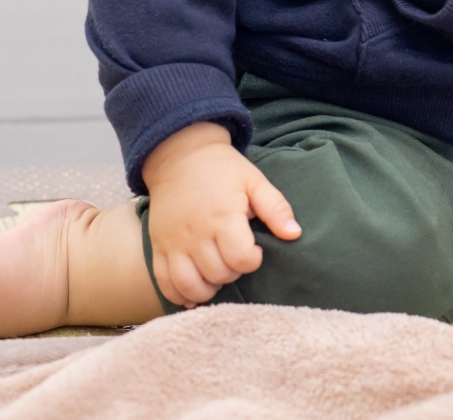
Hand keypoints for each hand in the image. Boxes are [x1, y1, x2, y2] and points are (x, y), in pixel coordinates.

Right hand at [141, 122, 299, 307]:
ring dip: (208, 289)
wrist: (179, 157)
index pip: (240, 258)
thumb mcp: (254, 181)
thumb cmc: (222, 169)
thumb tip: (294, 234)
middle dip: (233, 272)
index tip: (254, 249)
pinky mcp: (158, 247)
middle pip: (218, 274)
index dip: (253, 260)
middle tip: (234, 256)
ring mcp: (174, 243)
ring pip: (190, 286)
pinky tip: (193, 292)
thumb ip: (276, 208)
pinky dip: (179, 295)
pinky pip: (164, 283)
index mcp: (223, 216)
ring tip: (216, 274)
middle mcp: (196, 233)